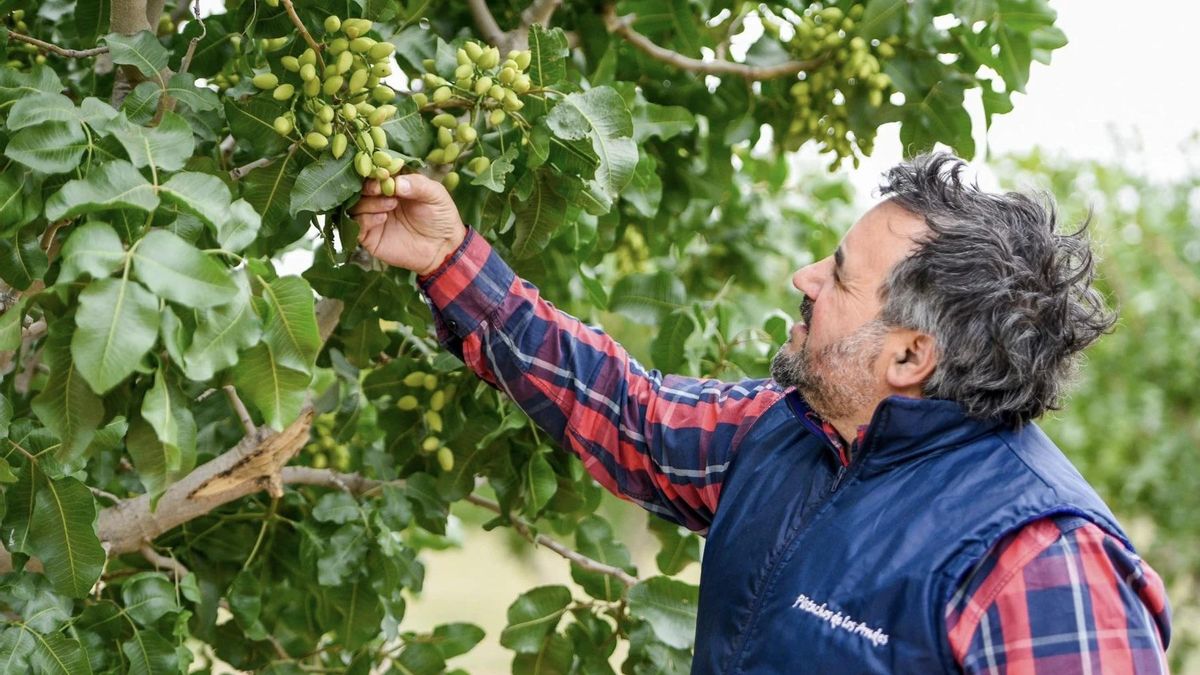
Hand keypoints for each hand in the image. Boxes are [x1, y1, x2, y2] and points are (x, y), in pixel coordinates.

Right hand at [350, 174, 466, 274]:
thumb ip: (417, 184)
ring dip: (370, 202)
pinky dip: (366, 219)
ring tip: (391, 205)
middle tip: (379, 189)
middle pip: (360, 187)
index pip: (375, 172)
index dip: (376, 171)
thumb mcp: (435, 194)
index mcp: (393, 184)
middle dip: (368, 186)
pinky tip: (383, 218)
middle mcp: (379, 199)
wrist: (443, 248)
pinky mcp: (369, 236)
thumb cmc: (441, 217)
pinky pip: (357, 225)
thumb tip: (396, 182)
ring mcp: (372, 217)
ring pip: (355, 205)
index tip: (383, 173)